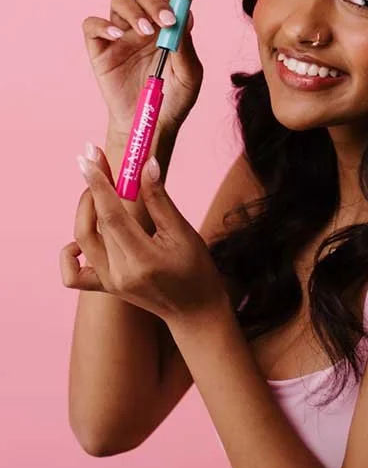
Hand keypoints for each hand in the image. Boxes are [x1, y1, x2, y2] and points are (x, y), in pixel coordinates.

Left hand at [60, 144, 228, 323]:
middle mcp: (120, 274)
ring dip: (86, 209)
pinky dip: (71, 252)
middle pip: (94, 224)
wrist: (195, 311)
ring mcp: (110, 283)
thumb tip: (146, 163)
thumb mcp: (183, 231)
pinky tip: (82, 238)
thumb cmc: (196, 269)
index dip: (99, 183)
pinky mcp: (105, 288)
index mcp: (143, 259)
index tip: (89, 155)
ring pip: (82, 240)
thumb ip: (160, 198)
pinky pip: (74, 274)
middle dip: (93, 187)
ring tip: (100, 188)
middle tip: (97, 161)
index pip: (111, 215)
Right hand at [82, 0, 202, 136]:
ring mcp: (121, 35)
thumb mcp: (188, 76)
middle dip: (156, 4)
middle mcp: (145, 25)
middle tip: (167, 22)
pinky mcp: (100, 48)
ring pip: (120, 1)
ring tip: (145, 32)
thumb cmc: (173, 99)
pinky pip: (92, 25)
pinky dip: (103, 25)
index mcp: (169, 27)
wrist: (149, 124)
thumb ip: (185, 48)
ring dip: (134, 11)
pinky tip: (117, 36)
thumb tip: (183, 21)